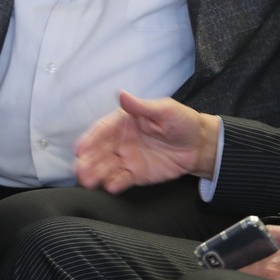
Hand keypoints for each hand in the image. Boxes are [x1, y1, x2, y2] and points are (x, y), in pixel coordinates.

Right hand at [74, 92, 218, 192]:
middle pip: (99, 151)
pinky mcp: (136, 174)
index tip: (80, 148)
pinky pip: (122, 179)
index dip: (90, 139)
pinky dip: (115, 183)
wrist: (199, 145)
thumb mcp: (164, 110)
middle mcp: (122, 140)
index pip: (103, 129)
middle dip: (88, 160)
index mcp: (125, 121)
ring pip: (106, 166)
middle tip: (80, 170)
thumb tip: (121, 94)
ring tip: (88, 181)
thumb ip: (141, 106)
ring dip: (96, 174)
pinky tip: (110, 186)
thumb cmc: (182, 122)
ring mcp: (127, 158)